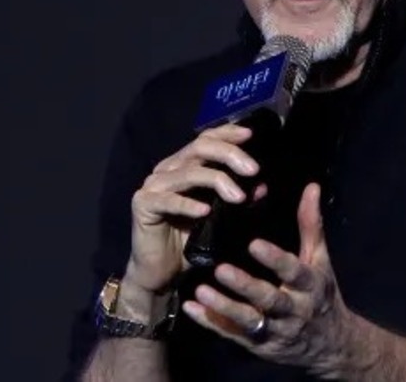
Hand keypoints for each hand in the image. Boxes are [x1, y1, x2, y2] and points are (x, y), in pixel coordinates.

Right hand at [124, 124, 262, 293]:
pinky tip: (205, 211)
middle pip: (200, 147)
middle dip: (229, 155)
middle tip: (253, 170)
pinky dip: (189, 204)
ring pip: (189, 172)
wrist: (161, 272)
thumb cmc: (189, 241)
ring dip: (218, 181)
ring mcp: (153, 185)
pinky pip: (169, 200)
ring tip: (239, 198)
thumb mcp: (220, 219)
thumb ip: (236, 199)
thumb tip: (262, 186)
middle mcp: (167, 169)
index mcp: (183, 165)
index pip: (206, 139)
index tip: (251, 136)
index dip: (227, 133)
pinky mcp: (143, 204)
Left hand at [182, 183, 358, 378]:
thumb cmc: (321, 293)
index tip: (254, 244)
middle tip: (221, 269)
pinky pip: (232, 335)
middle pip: (269, 300)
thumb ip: (311, 224)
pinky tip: (191, 308)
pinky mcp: (257, 345)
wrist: (329, 346)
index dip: (275, 259)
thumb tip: (311, 186)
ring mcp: (274, 331)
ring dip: (223, 307)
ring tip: (201, 292)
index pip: (293, 271)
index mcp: (309, 286)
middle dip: (245, 286)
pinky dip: (212, 322)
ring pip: (248, 322)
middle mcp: (293, 310)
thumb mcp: (320, 260)